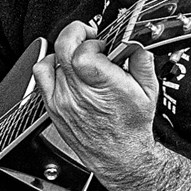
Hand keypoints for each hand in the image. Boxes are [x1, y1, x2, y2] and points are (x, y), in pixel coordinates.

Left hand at [38, 21, 162, 184]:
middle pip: (64, 46)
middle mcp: (78, 91)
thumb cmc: (132, 127)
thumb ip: (142, 60)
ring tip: (81, 55)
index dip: (94, 40)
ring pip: (53, 57)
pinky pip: (41, 73)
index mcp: (102, 85)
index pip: (84, 49)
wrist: (120, 156)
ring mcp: (62, 98)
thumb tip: (135, 42)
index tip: (104, 45)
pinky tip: (63, 66)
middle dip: (77, 33)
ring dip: (68, 51)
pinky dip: (50, 63)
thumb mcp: (149, 91)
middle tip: (89, 37)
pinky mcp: (53, 105)